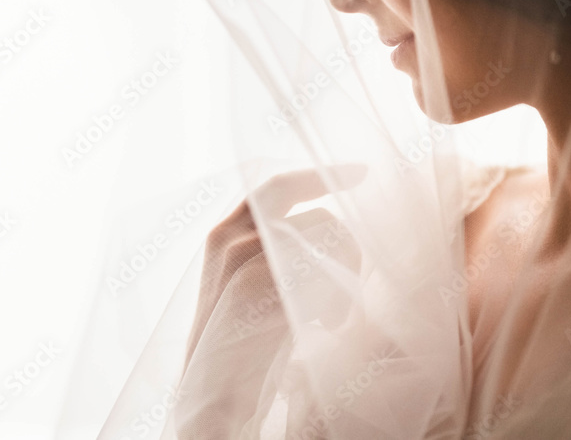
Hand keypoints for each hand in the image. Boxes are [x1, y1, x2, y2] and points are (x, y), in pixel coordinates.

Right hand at [176, 165, 365, 437]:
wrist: (212, 397)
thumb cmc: (239, 349)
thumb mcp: (249, 288)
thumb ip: (275, 254)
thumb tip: (327, 233)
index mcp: (223, 233)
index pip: (276, 186)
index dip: (319, 176)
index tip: (358, 172)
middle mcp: (229, 237)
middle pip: (317, 217)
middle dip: (348, 243)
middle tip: (359, 269)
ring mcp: (243, 259)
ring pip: (328, 244)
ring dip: (343, 279)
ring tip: (330, 317)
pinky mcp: (259, 286)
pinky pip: (324, 273)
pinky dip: (335, 299)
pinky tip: (324, 325)